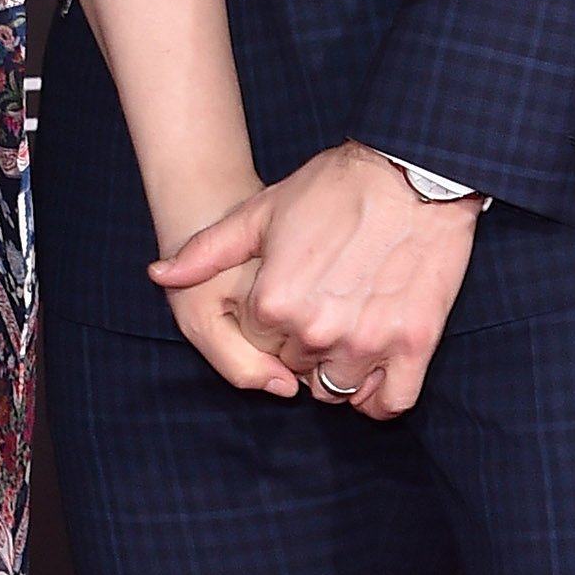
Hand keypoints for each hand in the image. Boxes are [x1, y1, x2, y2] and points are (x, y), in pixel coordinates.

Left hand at [152, 142, 482, 422]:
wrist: (413, 172)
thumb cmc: (335, 186)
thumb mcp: (260, 211)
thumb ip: (207, 251)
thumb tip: (160, 276)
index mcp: (274, 302)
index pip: (258, 345)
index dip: (271, 324)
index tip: (290, 299)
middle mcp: (316, 331)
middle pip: (296, 368)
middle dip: (302, 348)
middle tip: (321, 312)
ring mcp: (367, 342)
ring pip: (338, 391)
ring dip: (338, 372)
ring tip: (347, 336)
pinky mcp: (413, 345)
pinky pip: (392, 402)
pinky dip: (380, 399)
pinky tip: (376, 377)